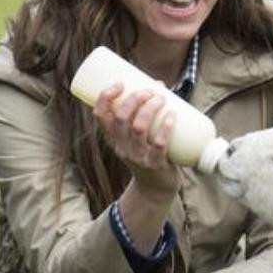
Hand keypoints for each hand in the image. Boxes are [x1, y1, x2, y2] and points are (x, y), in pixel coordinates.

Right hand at [93, 83, 183, 197]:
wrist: (155, 189)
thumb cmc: (148, 154)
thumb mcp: (136, 137)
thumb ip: (144, 112)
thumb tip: (159, 84)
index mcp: (113, 138)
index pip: (101, 115)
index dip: (106, 97)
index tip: (119, 83)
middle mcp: (122, 147)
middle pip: (121, 118)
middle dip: (134, 99)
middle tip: (150, 90)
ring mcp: (138, 157)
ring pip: (139, 128)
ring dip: (150, 109)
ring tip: (162, 98)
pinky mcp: (155, 164)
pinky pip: (159, 144)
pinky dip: (166, 127)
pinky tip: (172, 115)